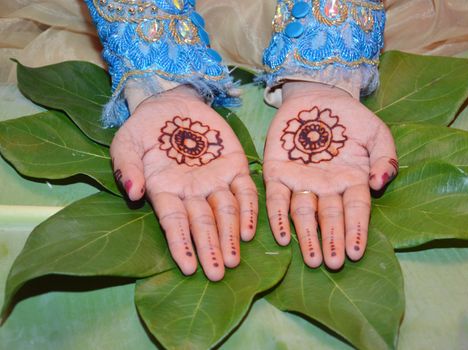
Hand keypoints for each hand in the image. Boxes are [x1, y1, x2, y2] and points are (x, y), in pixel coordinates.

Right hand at [110, 86, 257, 280]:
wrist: (172, 104)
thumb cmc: (145, 129)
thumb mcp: (126, 144)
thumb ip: (127, 166)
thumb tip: (133, 192)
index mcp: (165, 191)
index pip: (174, 223)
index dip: (181, 244)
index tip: (189, 267)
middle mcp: (193, 192)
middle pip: (203, 223)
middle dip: (210, 248)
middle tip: (217, 273)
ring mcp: (216, 180)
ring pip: (226, 212)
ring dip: (230, 236)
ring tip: (233, 259)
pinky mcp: (235, 165)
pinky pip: (245, 191)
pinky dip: (248, 210)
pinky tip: (249, 231)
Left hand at [263, 82, 396, 268]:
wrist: (317, 96)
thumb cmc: (349, 119)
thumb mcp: (376, 133)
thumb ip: (385, 158)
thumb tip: (379, 183)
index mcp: (351, 181)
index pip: (355, 211)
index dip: (355, 231)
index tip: (355, 253)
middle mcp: (325, 188)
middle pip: (329, 218)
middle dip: (331, 241)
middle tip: (332, 264)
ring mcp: (300, 182)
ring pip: (303, 214)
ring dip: (307, 237)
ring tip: (312, 260)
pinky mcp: (276, 172)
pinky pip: (277, 198)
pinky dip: (279, 217)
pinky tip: (282, 237)